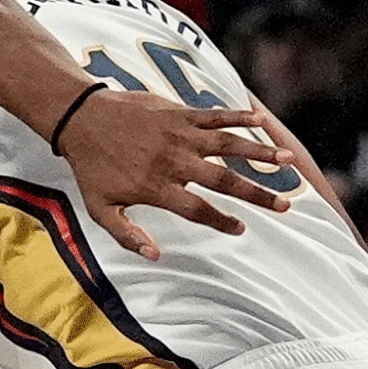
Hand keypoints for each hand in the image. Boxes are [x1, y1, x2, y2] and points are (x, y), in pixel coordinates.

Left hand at [60, 89, 293, 258]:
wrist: (80, 118)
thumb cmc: (90, 167)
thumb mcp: (99, 208)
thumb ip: (126, 235)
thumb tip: (155, 255)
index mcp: (156, 187)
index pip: (197, 209)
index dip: (221, 221)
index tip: (241, 228)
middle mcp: (173, 161)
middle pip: (222, 180)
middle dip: (256, 194)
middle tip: (283, 206)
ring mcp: (178, 134)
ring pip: (227, 144)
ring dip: (259, 153)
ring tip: (288, 161)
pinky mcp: (178, 113)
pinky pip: (214, 115)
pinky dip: (238, 116)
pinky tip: (262, 121)